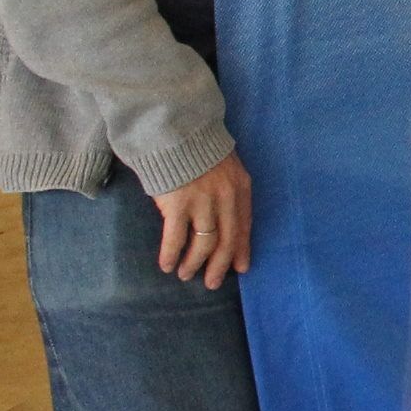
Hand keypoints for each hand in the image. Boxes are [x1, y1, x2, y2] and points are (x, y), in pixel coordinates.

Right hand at [152, 153, 252, 287]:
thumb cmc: (197, 147)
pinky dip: (171, 254)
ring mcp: (203, 202)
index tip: (240, 268)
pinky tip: (166, 265)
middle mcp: (226, 198)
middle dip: (219, 265)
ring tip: (185, 274)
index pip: (244, 226)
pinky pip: (175, 238)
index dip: (242, 249)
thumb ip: (226, 191)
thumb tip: (219, 219)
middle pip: (227, 241)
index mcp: (240, 188)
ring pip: (203, 244)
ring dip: (193, 263)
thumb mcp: (225, 167)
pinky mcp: (178, 204)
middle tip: (211, 283)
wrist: (176, 128)